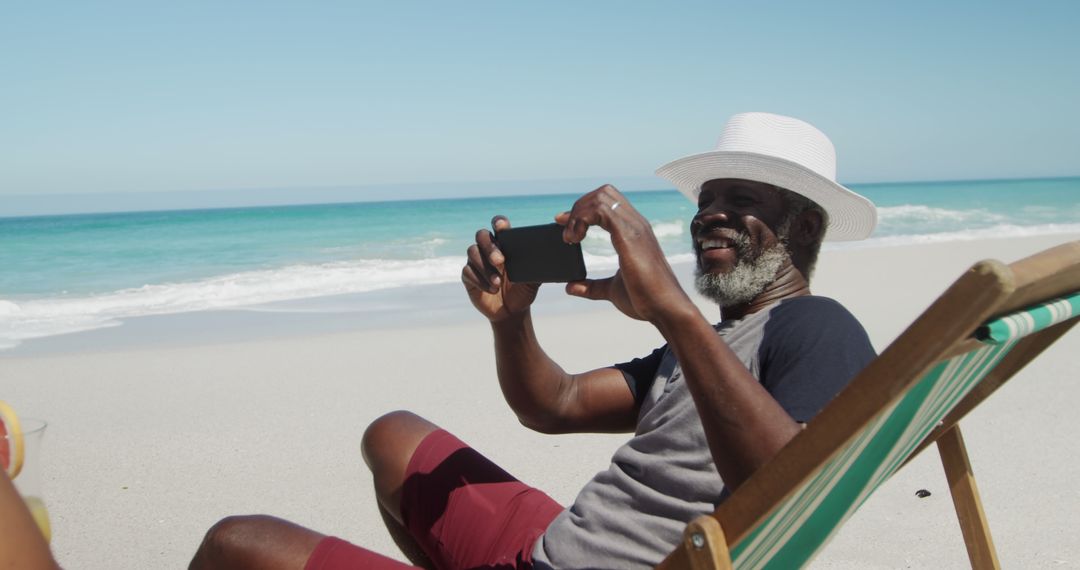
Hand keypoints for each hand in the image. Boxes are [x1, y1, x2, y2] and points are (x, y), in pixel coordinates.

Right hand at [461, 216, 540, 321]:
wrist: (513, 311)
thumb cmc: (523, 290)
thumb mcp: (534, 279)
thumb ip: (538, 267)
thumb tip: (549, 256)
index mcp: (504, 244)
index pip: (498, 226)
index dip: (498, 222)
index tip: (501, 227)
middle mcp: (488, 249)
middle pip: (481, 235)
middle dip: (490, 247)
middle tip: (500, 261)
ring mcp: (476, 262)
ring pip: (472, 252)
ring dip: (485, 267)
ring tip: (498, 282)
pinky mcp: (468, 276)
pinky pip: (468, 272)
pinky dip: (480, 281)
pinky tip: (492, 290)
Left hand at [557, 185, 691, 323]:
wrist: (665, 310)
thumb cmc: (646, 300)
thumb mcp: (612, 290)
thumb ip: (592, 286)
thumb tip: (571, 286)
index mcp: (633, 232)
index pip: (608, 202)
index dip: (583, 208)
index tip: (564, 225)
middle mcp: (635, 224)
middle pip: (604, 192)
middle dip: (579, 207)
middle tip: (567, 233)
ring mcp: (634, 228)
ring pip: (601, 197)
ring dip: (579, 213)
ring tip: (569, 238)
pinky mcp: (629, 236)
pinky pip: (601, 211)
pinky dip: (582, 220)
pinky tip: (575, 240)